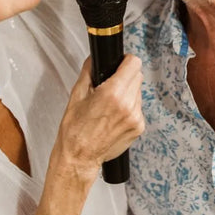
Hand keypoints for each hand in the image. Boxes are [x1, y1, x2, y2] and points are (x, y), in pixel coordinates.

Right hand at [53, 55, 143, 178]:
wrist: (79, 157)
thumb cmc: (75, 129)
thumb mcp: (77, 94)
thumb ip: (89, 71)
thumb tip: (95, 57)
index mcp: (112, 93)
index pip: (134, 63)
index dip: (126, 61)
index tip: (120, 64)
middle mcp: (128, 105)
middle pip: (137, 76)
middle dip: (125, 76)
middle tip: (111, 84)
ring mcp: (136, 118)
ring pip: (138, 92)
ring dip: (128, 92)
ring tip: (110, 104)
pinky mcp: (139, 127)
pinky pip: (138, 108)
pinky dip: (129, 107)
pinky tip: (114, 116)